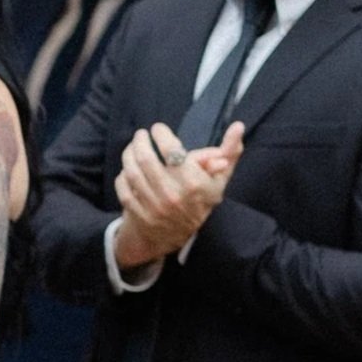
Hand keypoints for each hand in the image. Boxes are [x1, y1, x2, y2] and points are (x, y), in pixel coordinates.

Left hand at [112, 121, 242, 269]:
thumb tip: (238, 126)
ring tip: (133, 146)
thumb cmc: (201, 200)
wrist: (178, 235)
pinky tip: (128, 168)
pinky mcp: (138, 213)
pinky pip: (123, 187)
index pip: (172, 151)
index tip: (158, 128)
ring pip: (132, 172)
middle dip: (141, 142)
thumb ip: (230, 152)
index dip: (162, 135)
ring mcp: (154, 206)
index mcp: (194, 183)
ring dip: (129, 155)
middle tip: (141, 134)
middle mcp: (173, 194)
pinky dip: (123, 175)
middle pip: (147, 159)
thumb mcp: (219, 179)